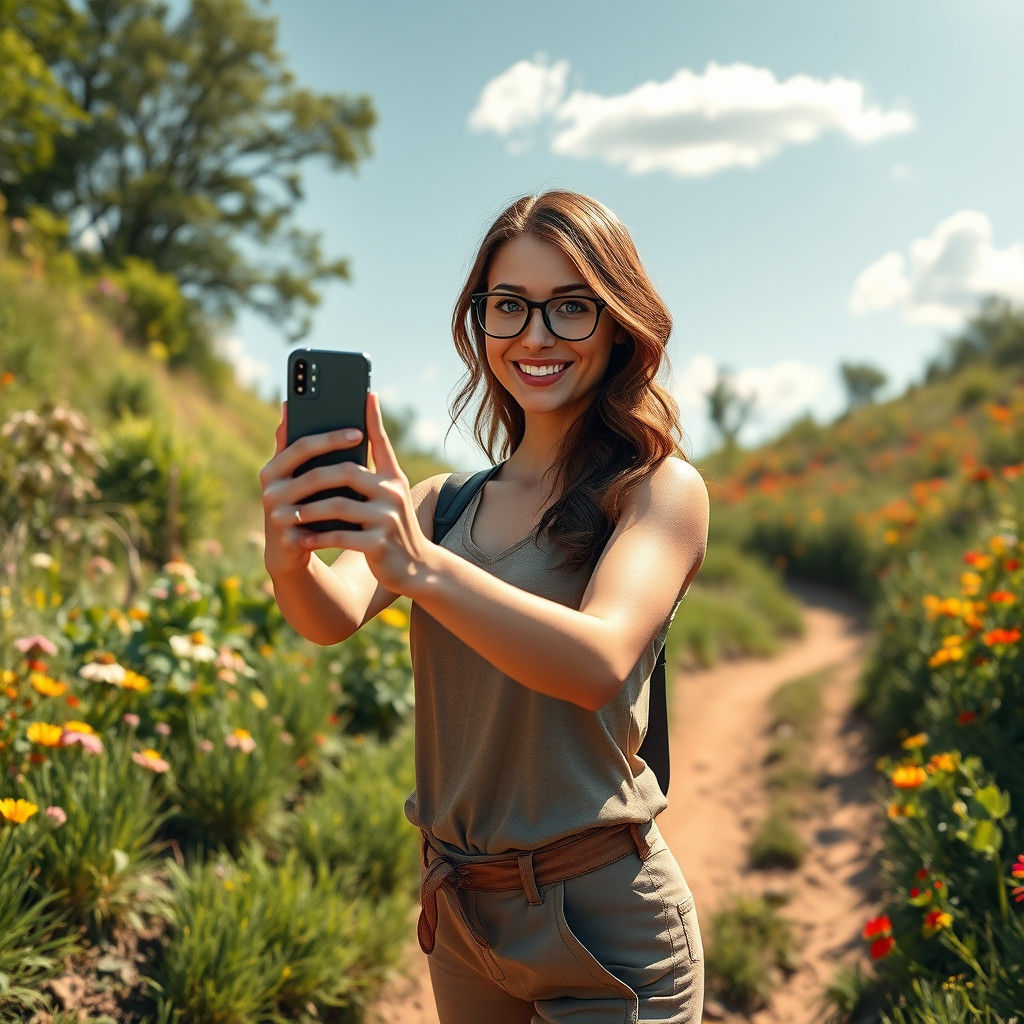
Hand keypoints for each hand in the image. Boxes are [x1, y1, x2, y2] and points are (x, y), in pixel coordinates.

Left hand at [276, 392, 433, 596]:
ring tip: (287, 515)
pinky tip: (301, 540)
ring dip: (309, 511)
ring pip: (340, 506)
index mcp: (393, 479)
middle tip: (287, 481)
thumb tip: (349, 443)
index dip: (371, 418)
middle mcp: (393, 494)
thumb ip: (371, 471)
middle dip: (313, 476)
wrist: (417, 567)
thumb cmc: (393, 528)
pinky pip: (341, 537)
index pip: (380, 442)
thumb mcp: (389, 496)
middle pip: (347, 472)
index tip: (364, 393)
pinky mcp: (379, 545)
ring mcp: (388, 520)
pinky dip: (318, 538)